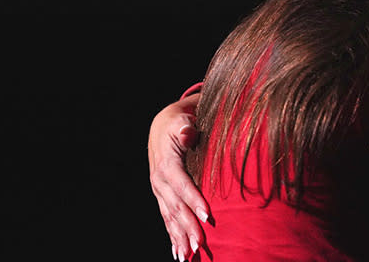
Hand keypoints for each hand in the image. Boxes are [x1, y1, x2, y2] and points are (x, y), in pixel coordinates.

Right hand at [148, 91, 208, 260]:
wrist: (162, 127)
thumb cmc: (178, 123)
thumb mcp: (181, 120)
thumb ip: (186, 128)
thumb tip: (188, 132)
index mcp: (167, 164)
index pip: (182, 185)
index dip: (194, 200)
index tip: (208, 216)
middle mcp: (160, 181)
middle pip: (176, 207)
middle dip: (188, 227)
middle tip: (201, 244)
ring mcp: (159, 191)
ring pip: (170, 218)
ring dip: (180, 237)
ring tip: (190, 255)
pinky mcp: (162, 197)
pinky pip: (167, 219)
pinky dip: (173, 237)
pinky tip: (179, 253)